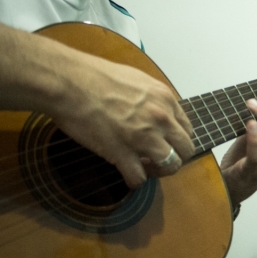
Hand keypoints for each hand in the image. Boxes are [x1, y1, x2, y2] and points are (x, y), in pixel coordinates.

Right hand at [52, 52, 193, 188]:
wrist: (70, 82)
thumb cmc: (96, 77)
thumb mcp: (138, 81)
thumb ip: (153, 99)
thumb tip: (156, 112)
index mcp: (166, 99)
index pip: (187, 129)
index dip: (177, 140)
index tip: (165, 143)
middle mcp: (161, 119)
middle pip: (186, 150)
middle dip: (175, 158)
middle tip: (159, 159)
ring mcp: (143, 137)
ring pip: (170, 166)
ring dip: (160, 171)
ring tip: (146, 168)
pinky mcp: (122, 152)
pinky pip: (138, 178)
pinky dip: (135, 180)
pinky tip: (127, 174)